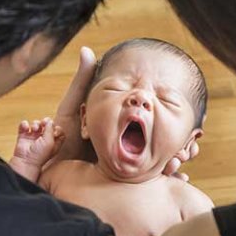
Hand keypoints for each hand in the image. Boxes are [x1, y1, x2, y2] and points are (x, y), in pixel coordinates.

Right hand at [10, 118, 64, 181]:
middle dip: (46, 122)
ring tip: (34, 129)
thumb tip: (49, 121)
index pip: (58, 131)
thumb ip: (50, 130)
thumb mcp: (49, 142)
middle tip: (44, 123)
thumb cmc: (40, 155)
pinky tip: (26, 129)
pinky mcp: (23, 135)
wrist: (26, 161)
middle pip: (48, 125)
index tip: (55, 131)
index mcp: (53, 142)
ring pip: (36, 124)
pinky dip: (25, 124)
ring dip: (36, 124)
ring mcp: (33, 137)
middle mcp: (44, 139)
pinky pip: (24, 125)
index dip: (58, 129)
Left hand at [53, 46, 195, 180]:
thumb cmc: (54, 138)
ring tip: (182, 165)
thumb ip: (82, 82)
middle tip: (189, 151)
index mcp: (120, 130)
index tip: (191, 127)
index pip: (152, 126)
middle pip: (160, 147)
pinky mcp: (120, 185)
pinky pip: (146, 184)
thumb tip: (87, 50)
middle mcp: (125, 149)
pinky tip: (179, 182)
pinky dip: (165, 183)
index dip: (173, 126)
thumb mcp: (71, 108)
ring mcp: (124, 168)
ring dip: (174, 165)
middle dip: (180, 149)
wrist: (44, 173)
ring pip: (158, 166)